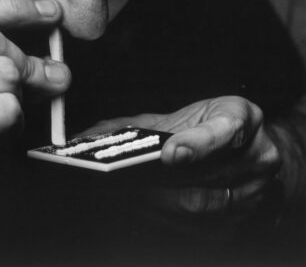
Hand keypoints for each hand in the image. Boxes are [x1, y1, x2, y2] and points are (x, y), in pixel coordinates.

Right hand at [0, 0, 70, 242]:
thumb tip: (47, 54)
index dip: (16, 8)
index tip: (50, 12)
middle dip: (26, 60)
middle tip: (46, 78)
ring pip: (4, 71)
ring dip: (20, 94)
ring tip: (6, 115)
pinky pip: (9, 106)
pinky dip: (16, 121)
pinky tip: (0, 135)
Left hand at [82, 96, 280, 216]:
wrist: (244, 150)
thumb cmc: (201, 129)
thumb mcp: (174, 115)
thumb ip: (133, 126)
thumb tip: (85, 140)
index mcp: (241, 118)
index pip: (225, 130)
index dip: (198, 143)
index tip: (170, 154)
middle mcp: (256, 156)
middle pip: (206, 178)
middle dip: (158, 183)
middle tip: (118, 181)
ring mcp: (253, 191)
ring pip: (201, 206)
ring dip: (157, 203)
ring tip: (120, 195)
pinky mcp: (240, 219)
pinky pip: (200, 226)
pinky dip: (164, 218)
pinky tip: (139, 208)